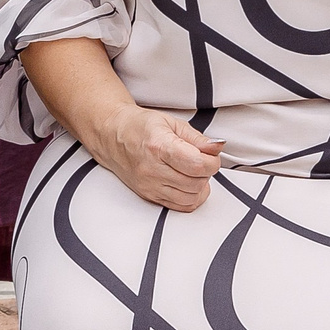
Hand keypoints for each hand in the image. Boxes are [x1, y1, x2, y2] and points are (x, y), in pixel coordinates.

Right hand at [89, 105, 224, 211]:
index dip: (212, 161)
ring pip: (191, 197)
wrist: (112, 136)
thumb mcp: (172, 123)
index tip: (210, 155)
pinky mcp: (149, 196)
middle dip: (206, 172)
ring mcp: (149, 185)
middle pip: (197, 182)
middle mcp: (152, 169)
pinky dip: (190, 197)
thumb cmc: (139, 127)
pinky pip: (181, 206)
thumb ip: (198, 138)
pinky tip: (186, 184)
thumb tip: (217, 147)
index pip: (198, 165)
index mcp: (159, 146)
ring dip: (198, 185)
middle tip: (199, 160)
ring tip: (190, 171)